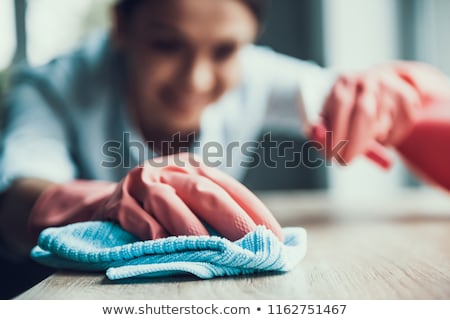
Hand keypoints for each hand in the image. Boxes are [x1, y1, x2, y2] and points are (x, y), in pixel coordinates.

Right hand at [28, 153, 282, 241]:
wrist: (103, 203)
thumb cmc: (156, 207)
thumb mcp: (185, 199)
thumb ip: (213, 211)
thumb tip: (257, 238)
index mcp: (192, 168)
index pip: (229, 187)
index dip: (254, 210)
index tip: (276, 236)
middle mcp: (169, 170)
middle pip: (204, 191)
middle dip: (233, 219)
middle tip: (255, 245)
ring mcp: (141, 184)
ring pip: (169, 202)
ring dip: (192, 227)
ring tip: (214, 249)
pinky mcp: (116, 203)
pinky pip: (136, 218)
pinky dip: (152, 232)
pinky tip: (166, 245)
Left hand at [320, 61, 449, 163]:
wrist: (378, 84)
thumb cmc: (345, 108)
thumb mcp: (329, 115)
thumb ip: (321, 129)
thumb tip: (317, 138)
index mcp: (344, 82)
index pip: (341, 105)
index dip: (336, 133)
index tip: (332, 155)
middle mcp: (368, 81)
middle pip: (364, 113)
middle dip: (353, 143)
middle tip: (345, 161)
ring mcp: (390, 88)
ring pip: (381, 126)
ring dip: (369, 142)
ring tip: (362, 140)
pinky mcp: (408, 99)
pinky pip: (398, 130)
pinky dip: (387, 141)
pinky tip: (380, 135)